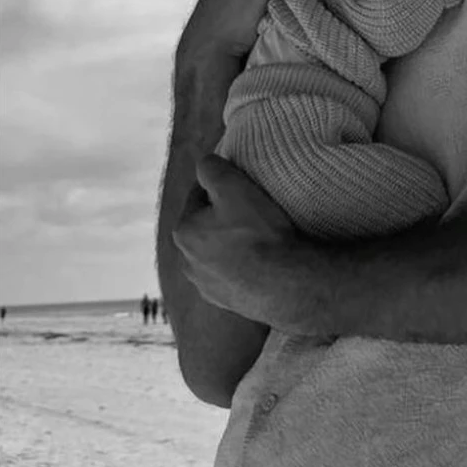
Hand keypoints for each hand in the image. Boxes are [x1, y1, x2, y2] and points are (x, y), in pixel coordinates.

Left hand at [172, 154, 309, 329]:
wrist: (283, 284)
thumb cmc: (257, 234)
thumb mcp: (233, 187)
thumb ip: (211, 168)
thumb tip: (204, 163)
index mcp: (183, 231)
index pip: (198, 196)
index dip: (219, 186)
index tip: (241, 184)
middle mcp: (187, 262)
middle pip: (205, 227)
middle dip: (223, 217)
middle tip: (252, 210)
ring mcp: (206, 286)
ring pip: (216, 254)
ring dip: (231, 245)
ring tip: (259, 238)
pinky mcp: (226, 302)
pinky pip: (231, 276)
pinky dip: (242, 268)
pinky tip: (261, 263)